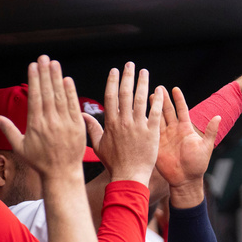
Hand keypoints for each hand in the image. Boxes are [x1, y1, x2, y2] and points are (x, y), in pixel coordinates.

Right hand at [0, 56, 85, 179]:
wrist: (62, 174)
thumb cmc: (39, 162)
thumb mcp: (20, 147)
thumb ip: (8, 130)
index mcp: (35, 125)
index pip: (35, 97)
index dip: (34, 80)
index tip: (33, 66)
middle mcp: (51, 122)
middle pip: (47, 93)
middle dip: (45, 74)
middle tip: (44, 57)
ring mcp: (65, 124)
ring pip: (61, 97)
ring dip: (57, 78)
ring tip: (55, 63)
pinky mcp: (78, 127)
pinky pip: (74, 107)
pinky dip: (71, 93)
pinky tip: (68, 80)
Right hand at [83, 63, 163, 184]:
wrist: (129, 176)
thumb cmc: (114, 164)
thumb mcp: (98, 146)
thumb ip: (92, 128)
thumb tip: (81, 114)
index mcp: (111, 123)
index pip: (111, 96)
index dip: (112, 81)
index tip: (114, 70)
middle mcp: (124, 121)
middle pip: (125, 93)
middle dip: (128, 76)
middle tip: (131, 64)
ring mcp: (138, 126)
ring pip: (140, 99)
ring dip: (143, 83)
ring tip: (145, 72)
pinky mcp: (151, 133)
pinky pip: (155, 113)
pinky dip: (157, 101)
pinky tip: (159, 91)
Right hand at [157, 86, 220, 208]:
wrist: (185, 180)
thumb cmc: (197, 165)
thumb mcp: (206, 147)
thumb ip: (210, 131)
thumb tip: (219, 116)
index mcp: (185, 129)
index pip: (181, 110)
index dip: (178, 99)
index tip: (174, 89)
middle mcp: (174, 131)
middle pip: (167, 111)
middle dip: (162, 99)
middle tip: (157, 87)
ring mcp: (163, 137)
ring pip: (157, 118)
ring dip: (152, 107)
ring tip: (147, 95)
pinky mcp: (155, 144)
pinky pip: (150, 130)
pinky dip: (145, 121)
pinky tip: (139, 112)